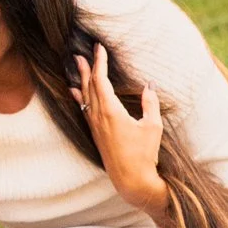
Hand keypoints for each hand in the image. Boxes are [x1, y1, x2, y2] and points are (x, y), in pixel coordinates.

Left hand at [72, 43, 167, 217]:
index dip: (99, 63)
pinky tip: (75, 91)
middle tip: (81, 53)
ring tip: (76, 65)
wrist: (131, 179)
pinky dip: (79, 97)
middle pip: (89, 86)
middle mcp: (98, 117)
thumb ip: (150, 103)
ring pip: (85, 96)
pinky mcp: (95, 133)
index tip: (98, 48)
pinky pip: (84, 109)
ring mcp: (95, 125)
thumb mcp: (152, 126)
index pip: (101, 80)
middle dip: (86, 68)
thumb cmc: (144, 154)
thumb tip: (149, 85)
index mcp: (111, 111)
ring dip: (81, 79)